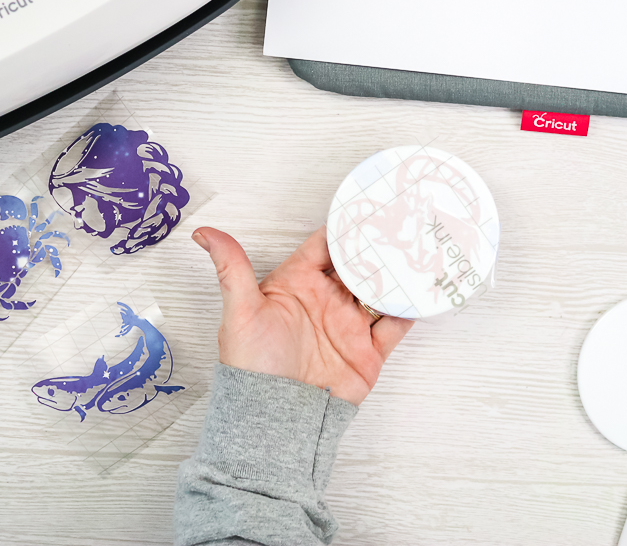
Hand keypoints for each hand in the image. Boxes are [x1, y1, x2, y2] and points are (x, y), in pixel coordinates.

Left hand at [192, 226, 412, 405]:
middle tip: (403, 222)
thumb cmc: (252, 367)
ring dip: (398, 273)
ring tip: (419, 252)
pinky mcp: (369, 352)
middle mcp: (327, 300)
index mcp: (299, 283)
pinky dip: (411, 308)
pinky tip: (423, 291)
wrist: (276, 421)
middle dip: (379, 245)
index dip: (345, 227)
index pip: (326, 246)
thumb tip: (203, 232)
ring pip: (381, 290)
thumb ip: (231, 269)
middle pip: (359, 264)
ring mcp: (350, 325)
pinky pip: (395, 325)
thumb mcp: (240, 312)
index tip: (366, 206)